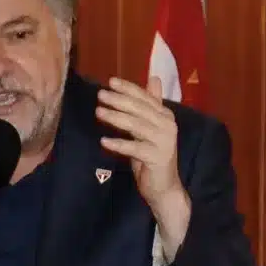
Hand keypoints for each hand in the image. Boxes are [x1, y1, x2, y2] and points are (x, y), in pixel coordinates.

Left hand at [96, 77, 189, 254]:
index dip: (128, 88)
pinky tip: (103, 141)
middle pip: (140, 109)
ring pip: (136, 126)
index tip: (110, 81)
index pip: (145, 97)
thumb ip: (150, 105)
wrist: (164, 187)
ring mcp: (164, 141)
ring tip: (98, 112)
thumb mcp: (149, 128)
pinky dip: (119, 144)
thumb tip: (154, 78)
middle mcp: (167, 125)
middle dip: (119, 100)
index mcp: (165, 116)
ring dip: (116, 118)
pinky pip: (134, 148)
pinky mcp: (157, 157)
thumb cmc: (152, 156)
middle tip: (100, 95)